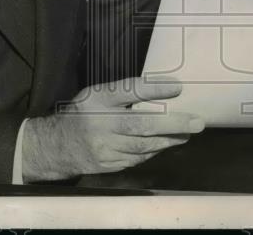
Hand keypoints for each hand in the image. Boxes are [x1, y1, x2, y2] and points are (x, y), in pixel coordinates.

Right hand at [21, 77, 203, 180]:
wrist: (55, 147)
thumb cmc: (81, 114)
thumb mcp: (95, 95)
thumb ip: (121, 93)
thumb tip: (161, 88)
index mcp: (96, 99)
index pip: (128, 91)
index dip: (154, 89)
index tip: (178, 86)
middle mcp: (100, 124)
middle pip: (140, 124)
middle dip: (172, 124)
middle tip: (197, 122)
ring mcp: (104, 148)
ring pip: (142, 146)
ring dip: (169, 140)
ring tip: (188, 134)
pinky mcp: (107, 165)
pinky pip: (136, 158)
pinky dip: (153, 151)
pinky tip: (166, 145)